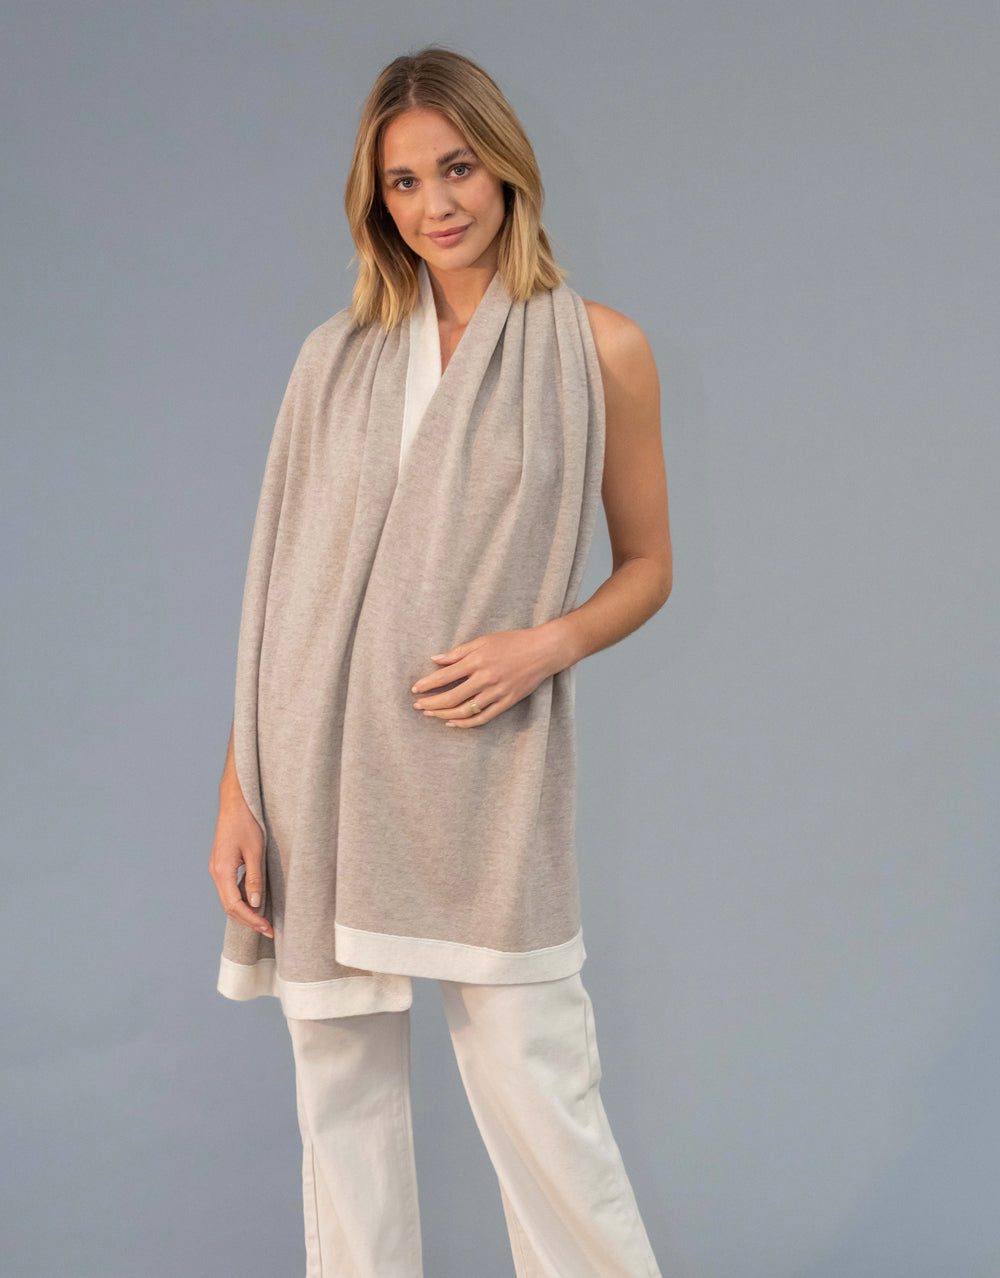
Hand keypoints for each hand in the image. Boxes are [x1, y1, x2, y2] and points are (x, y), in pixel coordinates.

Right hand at [209, 787, 273, 937]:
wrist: (235, 802)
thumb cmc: (246, 822)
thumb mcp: (255, 851)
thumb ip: (254, 878)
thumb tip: (255, 904)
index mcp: (222, 871)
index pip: (235, 905)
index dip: (251, 920)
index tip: (268, 928)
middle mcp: (215, 872)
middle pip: (229, 906)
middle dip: (248, 920)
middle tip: (268, 930)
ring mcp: (217, 868)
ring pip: (228, 898)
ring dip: (244, 911)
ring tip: (263, 920)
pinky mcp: (221, 863)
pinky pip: (229, 888)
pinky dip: (240, 899)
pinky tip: (254, 901)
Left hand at [411, 627, 561, 727]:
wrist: (543, 650)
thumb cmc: (512, 642)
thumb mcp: (484, 640)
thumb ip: (459, 652)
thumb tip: (435, 660)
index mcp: (477, 661)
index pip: (444, 676)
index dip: (427, 685)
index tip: (415, 689)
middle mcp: (485, 678)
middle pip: (451, 697)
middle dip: (431, 703)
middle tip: (418, 706)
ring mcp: (496, 692)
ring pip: (465, 710)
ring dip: (444, 715)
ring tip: (431, 715)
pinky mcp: (507, 702)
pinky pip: (483, 718)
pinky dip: (466, 723)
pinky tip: (453, 723)